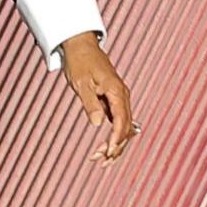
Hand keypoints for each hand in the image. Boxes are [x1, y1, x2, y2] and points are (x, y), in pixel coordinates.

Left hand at [60, 33, 137, 162]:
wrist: (81, 46)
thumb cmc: (80, 63)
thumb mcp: (81, 84)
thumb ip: (91, 104)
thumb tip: (99, 123)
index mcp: (116, 91)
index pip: (121, 120)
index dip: (116, 138)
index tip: (108, 152)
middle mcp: (122, 95)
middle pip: (127, 127)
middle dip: (116, 145)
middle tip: (101, 160)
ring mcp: (119, 98)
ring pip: (125, 126)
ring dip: (115, 143)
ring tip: (101, 159)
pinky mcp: (114, 100)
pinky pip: (119, 121)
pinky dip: (114, 135)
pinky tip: (105, 148)